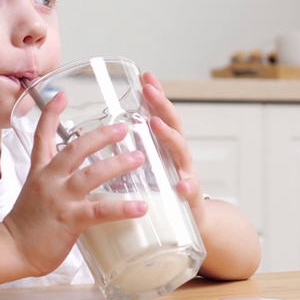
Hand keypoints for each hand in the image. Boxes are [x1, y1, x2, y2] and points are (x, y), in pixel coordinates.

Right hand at [0, 91, 148, 277]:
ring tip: (139, 158)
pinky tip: (141, 207)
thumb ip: (55, 182)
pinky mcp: (70, 219)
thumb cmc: (25, 226)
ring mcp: (60, 198)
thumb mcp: (35, 194)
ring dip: (118, 164)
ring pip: (92, 174)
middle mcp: (50, 180)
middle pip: (75, 148)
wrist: (10, 249)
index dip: (52, 113)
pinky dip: (122, 208)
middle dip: (101, 135)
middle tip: (123, 127)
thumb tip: (78, 178)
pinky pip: (100, 210)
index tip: (62, 94)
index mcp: (40, 172)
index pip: (43, 135)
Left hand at [141, 72, 209, 230]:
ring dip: (170, 136)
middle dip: (161, 105)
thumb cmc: (164, 193)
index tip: (144, 76)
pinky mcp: (191, 200)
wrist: (192, 223)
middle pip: (172, 125)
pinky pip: (190, 192)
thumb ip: (135, 152)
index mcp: (164, 148)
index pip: (160, 115)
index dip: (155, 96)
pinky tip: (182, 186)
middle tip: (149, 90)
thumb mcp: (149, 169)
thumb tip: (107, 134)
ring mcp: (186, 175)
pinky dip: (187, 187)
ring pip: (181, 151)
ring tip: (157, 125)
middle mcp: (177, 156)